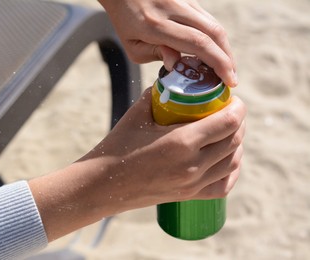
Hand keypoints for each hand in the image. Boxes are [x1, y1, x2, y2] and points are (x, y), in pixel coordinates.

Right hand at [29, 88, 245, 240]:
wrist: (105, 184)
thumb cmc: (118, 146)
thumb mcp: (138, 114)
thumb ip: (158, 94)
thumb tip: (174, 82)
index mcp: (182, 142)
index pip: (228, 122)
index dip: (238, 108)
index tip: (233, 99)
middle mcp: (193, 165)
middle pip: (234, 140)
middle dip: (238, 122)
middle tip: (230, 112)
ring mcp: (193, 184)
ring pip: (233, 162)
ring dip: (237, 144)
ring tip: (228, 132)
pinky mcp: (190, 195)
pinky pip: (224, 185)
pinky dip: (232, 170)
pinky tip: (227, 159)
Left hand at [98, 0, 237, 86]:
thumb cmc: (125, 22)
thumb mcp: (133, 46)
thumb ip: (156, 54)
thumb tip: (178, 64)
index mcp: (156, 25)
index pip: (197, 44)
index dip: (218, 62)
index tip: (228, 80)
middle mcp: (173, 9)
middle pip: (214, 33)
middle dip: (227, 58)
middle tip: (231, 78)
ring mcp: (183, 1)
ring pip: (214, 24)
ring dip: (224, 48)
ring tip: (226, 67)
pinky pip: (207, 19)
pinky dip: (215, 37)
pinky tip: (215, 51)